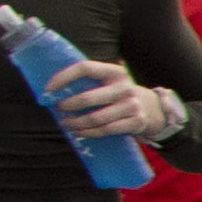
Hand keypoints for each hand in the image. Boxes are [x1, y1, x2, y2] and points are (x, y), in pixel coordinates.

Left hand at [44, 61, 173, 145]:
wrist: (153, 108)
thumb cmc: (119, 94)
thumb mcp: (110, 81)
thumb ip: (89, 81)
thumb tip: (53, 89)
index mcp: (115, 72)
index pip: (85, 68)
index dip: (64, 77)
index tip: (48, 88)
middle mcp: (125, 87)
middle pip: (88, 97)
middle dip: (68, 105)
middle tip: (58, 108)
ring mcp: (132, 106)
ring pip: (95, 118)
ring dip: (75, 122)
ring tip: (65, 123)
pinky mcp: (136, 122)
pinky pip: (106, 130)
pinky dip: (88, 133)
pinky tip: (79, 132)